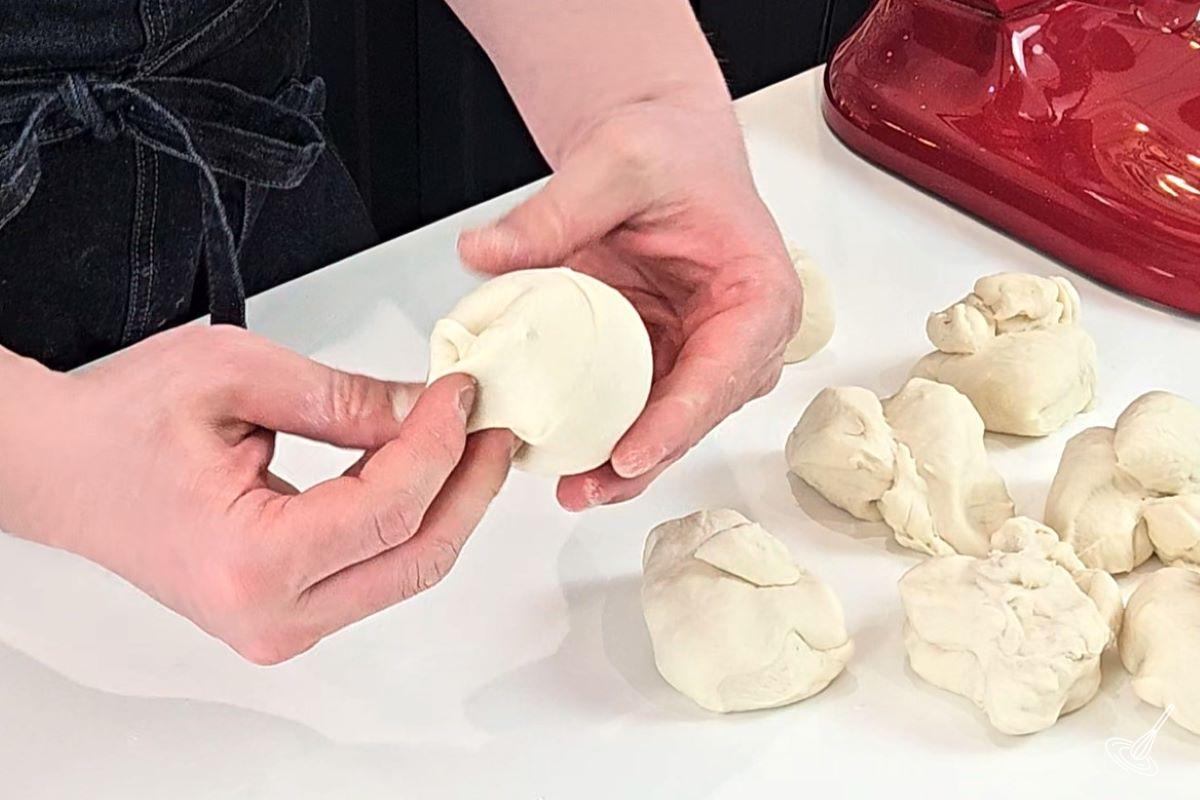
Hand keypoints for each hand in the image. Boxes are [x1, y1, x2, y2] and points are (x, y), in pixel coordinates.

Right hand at [0, 326, 514, 663]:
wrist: (62, 468)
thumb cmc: (120, 425)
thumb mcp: (237, 376)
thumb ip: (346, 399)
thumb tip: (426, 408)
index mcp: (252, 563)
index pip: (391, 509)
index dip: (442, 445)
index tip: (462, 395)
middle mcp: (270, 615)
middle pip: (417, 555)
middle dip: (469, 484)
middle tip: (493, 424)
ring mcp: (280, 624)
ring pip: (404, 569)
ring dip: (447, 502)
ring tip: (466, 438)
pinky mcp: (287, 613)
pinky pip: (374, 569)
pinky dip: (408, 517)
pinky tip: (423, 467)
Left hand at [459, 90, 799, 509]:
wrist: (662, 150)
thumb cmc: (668, 153)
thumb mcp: (612, 163)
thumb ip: (552, 212)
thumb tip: (484, 255)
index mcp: (758, 292)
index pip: (724, 370)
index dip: (676, 421)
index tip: (630, 456)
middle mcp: (742, 336)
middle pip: (696, 415)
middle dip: (642, 460)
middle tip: (584, 489)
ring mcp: (703, 355)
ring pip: (667, 425)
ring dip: (622, 463)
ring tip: (571, 489)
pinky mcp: (665, 361)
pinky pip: (638, 408)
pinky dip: (604, 434)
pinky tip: (565, 457)